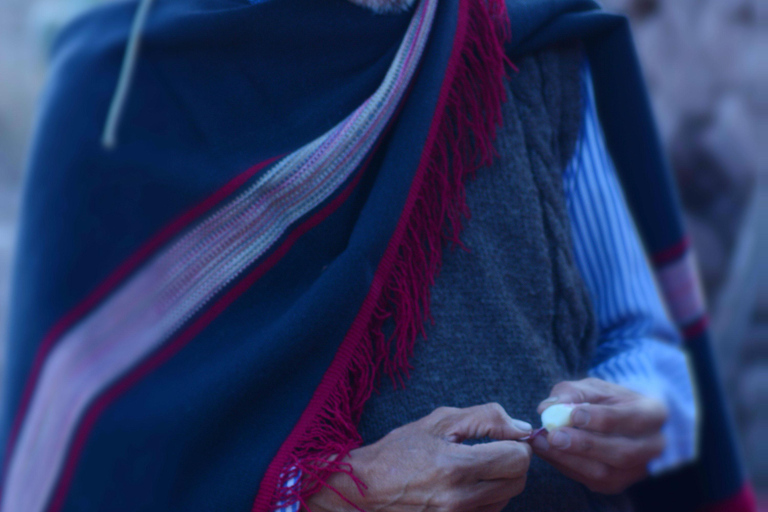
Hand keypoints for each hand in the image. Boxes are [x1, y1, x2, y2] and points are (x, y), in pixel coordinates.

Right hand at [305, 403, 532, 511]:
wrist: (365, 488)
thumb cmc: (398, 451)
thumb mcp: (438, 422)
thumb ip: (485, 418)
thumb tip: (521, 427)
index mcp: (455, 466)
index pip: (517, 458)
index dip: (517, 443)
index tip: (505, 436)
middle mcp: (459, 498)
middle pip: (518, 480)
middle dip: (513, 460)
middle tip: (494, 448)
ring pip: (507, 498)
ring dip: (501, 480)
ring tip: (477, 466)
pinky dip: (489, 497)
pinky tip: (469, 485)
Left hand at [532, 378, 666, 494]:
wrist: (622, 421)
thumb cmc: (609, 401)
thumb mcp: (594, 387)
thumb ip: (572, 393)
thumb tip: (547, 408)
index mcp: (653, 414)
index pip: (633, 419)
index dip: (603, 419)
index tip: (574, 414)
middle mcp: (653, 446)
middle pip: (622, 452)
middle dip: (585, 445)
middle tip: (555, 435)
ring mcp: (637, 470)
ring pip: (606, 473)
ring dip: (570, 459)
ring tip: (542, 443)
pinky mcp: (617, 484)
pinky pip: (591, 480)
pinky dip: (566, 466)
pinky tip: (547, 451)